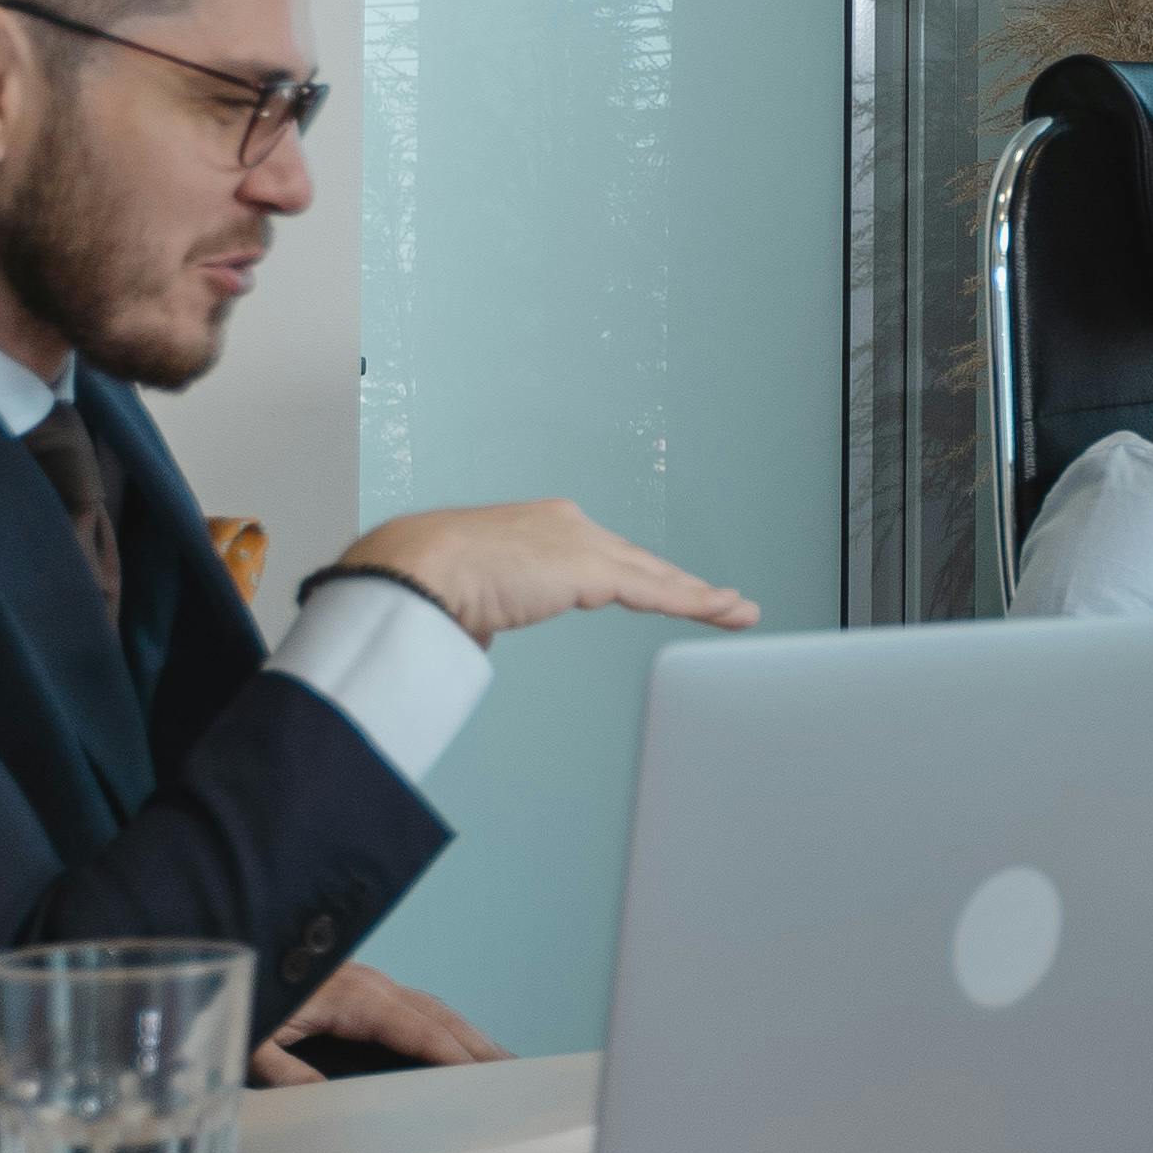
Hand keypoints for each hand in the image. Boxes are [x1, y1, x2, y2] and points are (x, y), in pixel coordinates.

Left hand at [256, 960, 506, 1084]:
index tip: (488, 1077)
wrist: (225, 944)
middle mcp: (370, 985)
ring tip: (499, 1061)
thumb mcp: (250, 1041)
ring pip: (430, 1008)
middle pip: (438, 1016)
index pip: (418, 1029)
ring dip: (467, 1033)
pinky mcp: (360, 987)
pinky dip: (443, 1025)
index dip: (455, 1054)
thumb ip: (286, 1072)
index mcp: (353, 997)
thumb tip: (326, 1100)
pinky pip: (414, 1006)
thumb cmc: (237, 995)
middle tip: (517, 1072)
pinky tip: (451, 1042)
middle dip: (479, 1044)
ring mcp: (368, 982)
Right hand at [326, 501, 757, 644]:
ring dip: (701, 596)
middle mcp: (569, 526)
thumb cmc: (422, 580)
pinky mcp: (591, 570)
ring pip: (657, 575)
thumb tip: (481, 626)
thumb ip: (487, 608)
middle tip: (718, 598)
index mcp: (540, 527)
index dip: (635, 575)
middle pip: (639, 561)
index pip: (602, 557)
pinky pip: (657, 592)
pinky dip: (695, 603)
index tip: (654, 588)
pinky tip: (723, 610)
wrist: (415, 568)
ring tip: (738, 611)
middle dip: (679, 582)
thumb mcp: (465, 594)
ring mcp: (582, 545)